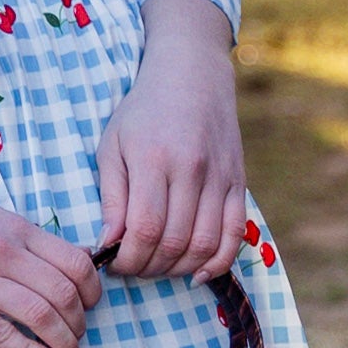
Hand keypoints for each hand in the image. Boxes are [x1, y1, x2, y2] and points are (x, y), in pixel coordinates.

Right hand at [0, 181, 101, 347]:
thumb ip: (25, 240)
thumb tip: (68, 265)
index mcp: (15, 228)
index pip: (75, 262)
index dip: (93, 291)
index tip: (92, 306)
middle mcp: (1, 251)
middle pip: (63, 292)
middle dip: (80, 322)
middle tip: (79, 337)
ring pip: (40, 315)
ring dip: (64, 341)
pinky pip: (3, 335)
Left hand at [94, 0, 250, 282]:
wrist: (192, 74)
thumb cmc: (143, 111)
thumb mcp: (113, 145)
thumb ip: (112, 196)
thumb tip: (109, 244)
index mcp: (154, 160)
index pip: (144, 230)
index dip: (128, 259)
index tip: (115, 264)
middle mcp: (191, 170)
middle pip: (175, 243)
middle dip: (149, 267)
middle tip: (134, 266)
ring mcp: (220, 178)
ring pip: (204, 245)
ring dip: (179, 269)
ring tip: (159, 266)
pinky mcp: (239, 183)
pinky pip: (235, 234)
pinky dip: (218, 262)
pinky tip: (197, 272)